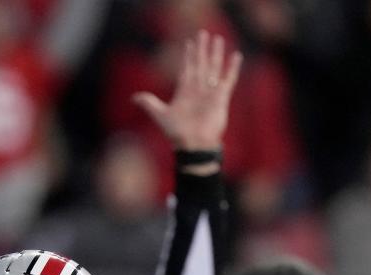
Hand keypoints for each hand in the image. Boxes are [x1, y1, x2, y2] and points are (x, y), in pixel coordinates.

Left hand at [132, 30, 242, 151]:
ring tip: (218, 38)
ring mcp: (210, 93)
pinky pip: (228, 79)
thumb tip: (134, 97)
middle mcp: (198, 90)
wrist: (194, 144)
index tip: (189, 43)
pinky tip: (236, 56)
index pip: (187, 68)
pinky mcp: (221, 98)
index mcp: (184, 91)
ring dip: (216, 53)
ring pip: (214, 67)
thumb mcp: (161, 115)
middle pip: (200, 64)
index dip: (187, 56)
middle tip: (203, 33)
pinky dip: (232, 68)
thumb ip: (149, 104)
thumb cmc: (177, 133)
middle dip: (202, 49)